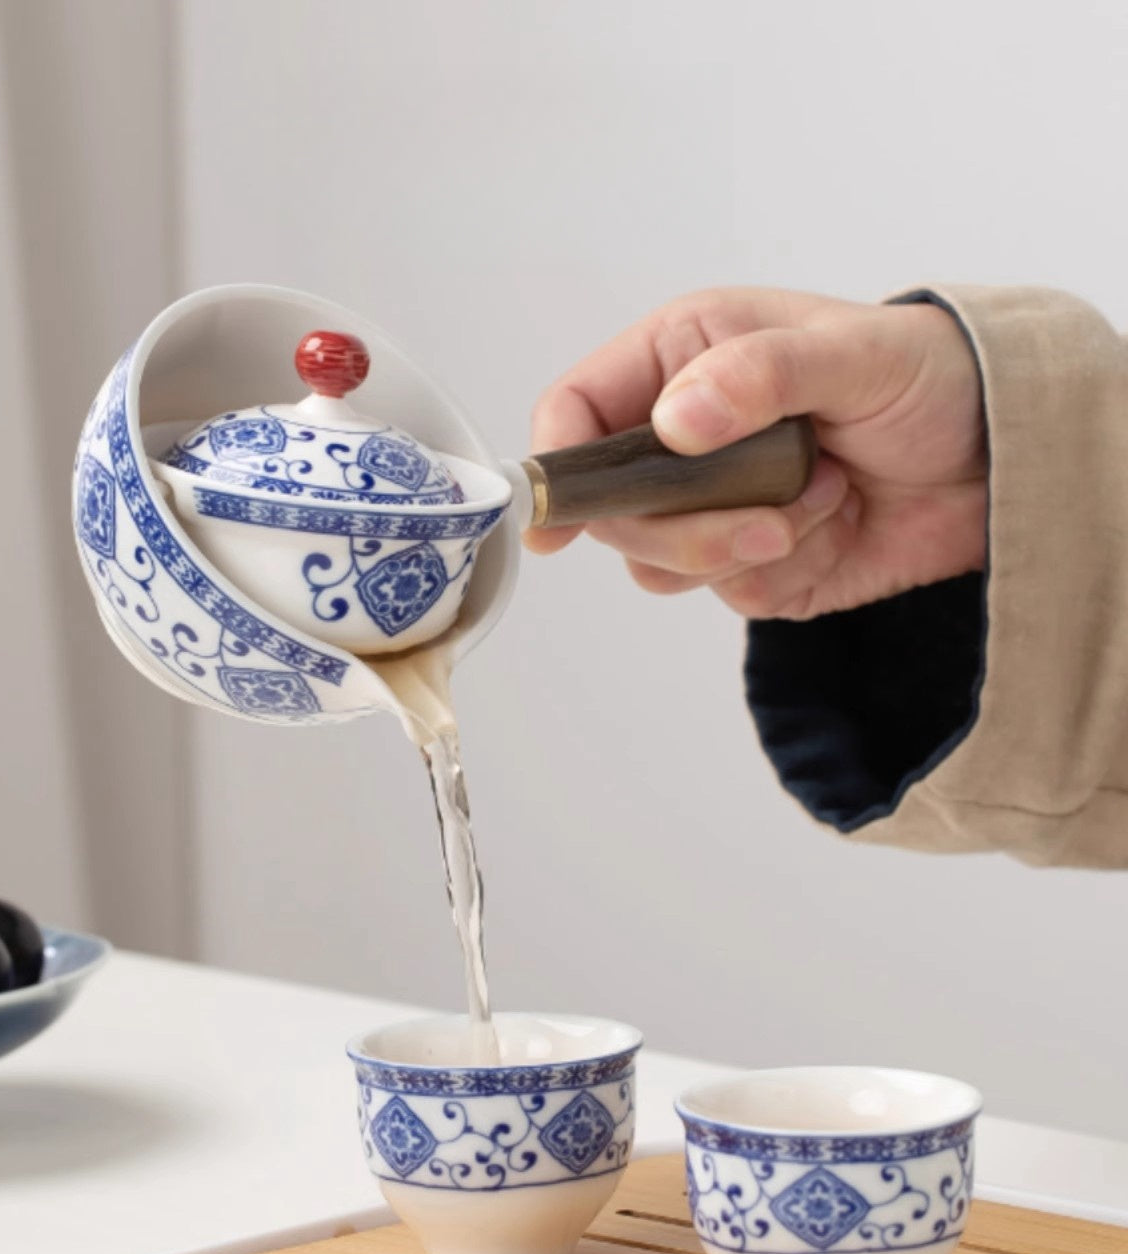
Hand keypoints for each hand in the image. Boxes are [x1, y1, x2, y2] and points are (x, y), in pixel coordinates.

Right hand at [528, 288, 987, 619]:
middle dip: (682, 527)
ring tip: (819, 501)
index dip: (558, 466)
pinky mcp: (752, 564)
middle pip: (611, 510)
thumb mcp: (852, 352)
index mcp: (683, 360)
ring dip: (740, 549)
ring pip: (660, 563)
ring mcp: (713, 506)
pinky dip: (783, 570)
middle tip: (763, 517)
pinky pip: (727, 593)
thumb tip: (675, 421)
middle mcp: (683, 436)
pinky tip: (832, 524)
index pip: (578, 412)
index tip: (562, 518)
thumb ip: (760, 376)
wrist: (1001, 458)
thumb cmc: (931, 376)